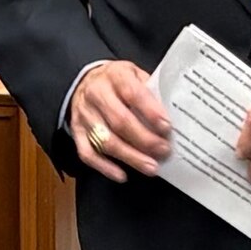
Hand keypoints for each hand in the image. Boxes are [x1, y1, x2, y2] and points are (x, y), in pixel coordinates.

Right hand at [63, 58, 170, 182]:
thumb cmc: (117, 81)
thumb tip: (174, 115)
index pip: (133, 94)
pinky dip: (104, 167)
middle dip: (144, 140)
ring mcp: (84, 115)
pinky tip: (122, 175)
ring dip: (130, 157)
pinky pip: (87, 153)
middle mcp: (96, 94)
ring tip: (151, 167)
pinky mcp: (76, 131)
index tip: (167, 127)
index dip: (150, 112)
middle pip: (120, 121)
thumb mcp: (135, 74)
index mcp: (114, 76)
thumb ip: (150, 90)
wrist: (84, 81)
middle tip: (164, 151)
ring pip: (105, 141)